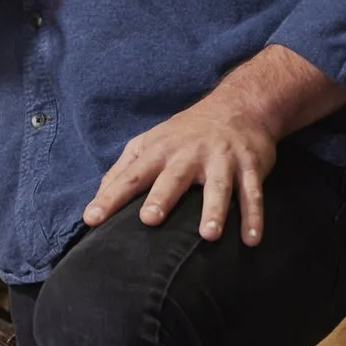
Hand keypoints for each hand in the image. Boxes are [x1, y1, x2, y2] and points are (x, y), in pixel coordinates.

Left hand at [81, 37, 345, 242]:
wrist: (239, 106)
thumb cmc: (186, 133)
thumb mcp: (151, 143)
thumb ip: (124, 170)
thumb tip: (97, 199)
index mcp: (160, 151)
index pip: (130, 176)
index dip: (110, 197)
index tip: (92, 219)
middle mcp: (189, 154)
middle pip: (173, 177)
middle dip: (162, 197)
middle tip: (150, 219)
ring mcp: (222, 160)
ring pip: (218, 186)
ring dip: (214, 210)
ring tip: (209, 235)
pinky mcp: (250, 166)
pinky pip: (253, 193)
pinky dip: (254, 217)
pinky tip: (251, 240)